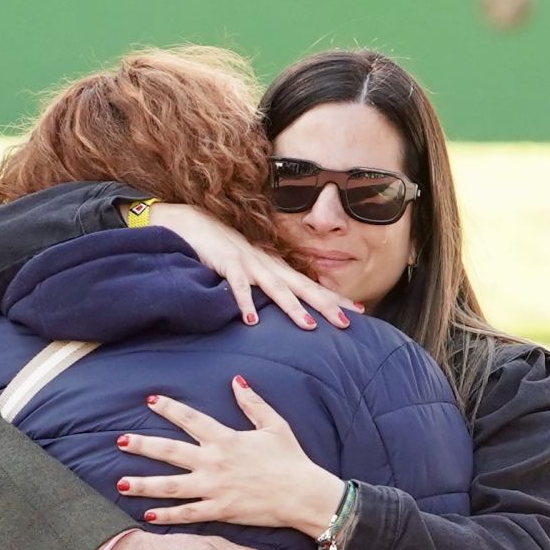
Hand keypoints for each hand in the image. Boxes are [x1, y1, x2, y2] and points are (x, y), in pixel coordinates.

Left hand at [118, 379, 346, 535]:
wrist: (303, 494)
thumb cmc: (291, 459)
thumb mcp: (274, 425)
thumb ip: (253, 403)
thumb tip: (236, 380)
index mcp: (225, 439)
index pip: (190, 418)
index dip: (169, 408)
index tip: (150, 400)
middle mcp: (214, 462)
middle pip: (170, 451)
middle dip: (143, 445)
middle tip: (119, 440)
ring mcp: (214, 488)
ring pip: (171, 486)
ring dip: (144, 484)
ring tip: (120, 483)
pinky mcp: (219, 510)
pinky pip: (187, 513)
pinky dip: (167, 515)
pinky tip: (147, 514)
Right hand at [148, 203, 359, 329]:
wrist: (191, 223)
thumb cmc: (219, 249)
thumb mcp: (245, 269)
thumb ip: (261, 286)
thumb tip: (277, 309)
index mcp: (273, 267)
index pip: (309, 284)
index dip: (333, 298)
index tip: (358, 312)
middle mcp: (266, 264)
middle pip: (301, 287)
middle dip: (325, 305)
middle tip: (348, 323)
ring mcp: (247, 263)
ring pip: (275, 288)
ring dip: (292, 308)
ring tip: (309, 327)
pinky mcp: (226, 263)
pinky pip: (236, 286)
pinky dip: (244, 302)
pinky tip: (251, 321)